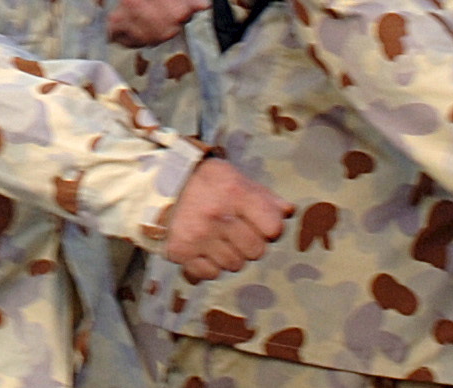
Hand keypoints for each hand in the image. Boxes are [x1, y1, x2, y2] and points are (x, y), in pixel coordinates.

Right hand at [109, 0, 206, 45]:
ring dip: (158, 33)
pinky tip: (140, 25)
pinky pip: (135, 43)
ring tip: (153, 19)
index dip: (186, 12)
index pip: (181, 12)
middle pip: (168, 30)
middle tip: (166, 13)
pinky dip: (140, 38)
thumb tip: (203, 6)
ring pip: (152, 39)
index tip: (181, 6)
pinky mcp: (110, 25)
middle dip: (173, 24)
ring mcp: (120, 13)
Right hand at [160, 155, 288, 279]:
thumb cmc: (208, 182)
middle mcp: (217, 216)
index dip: (270, 227)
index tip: (260, 222)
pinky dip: (210, 266)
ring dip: (231, 255)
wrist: (163, 185)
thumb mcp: (237, 179)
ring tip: (220, 239)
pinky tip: (204, 249)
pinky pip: (210, 274)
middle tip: (237, 232)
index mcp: (234, 193)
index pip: (273, 228)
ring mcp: (198, 236)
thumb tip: (289, 212)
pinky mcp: (181, 251)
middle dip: (250, 244)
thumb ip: (265, 197)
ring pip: (234, 265)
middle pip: (256, 251)